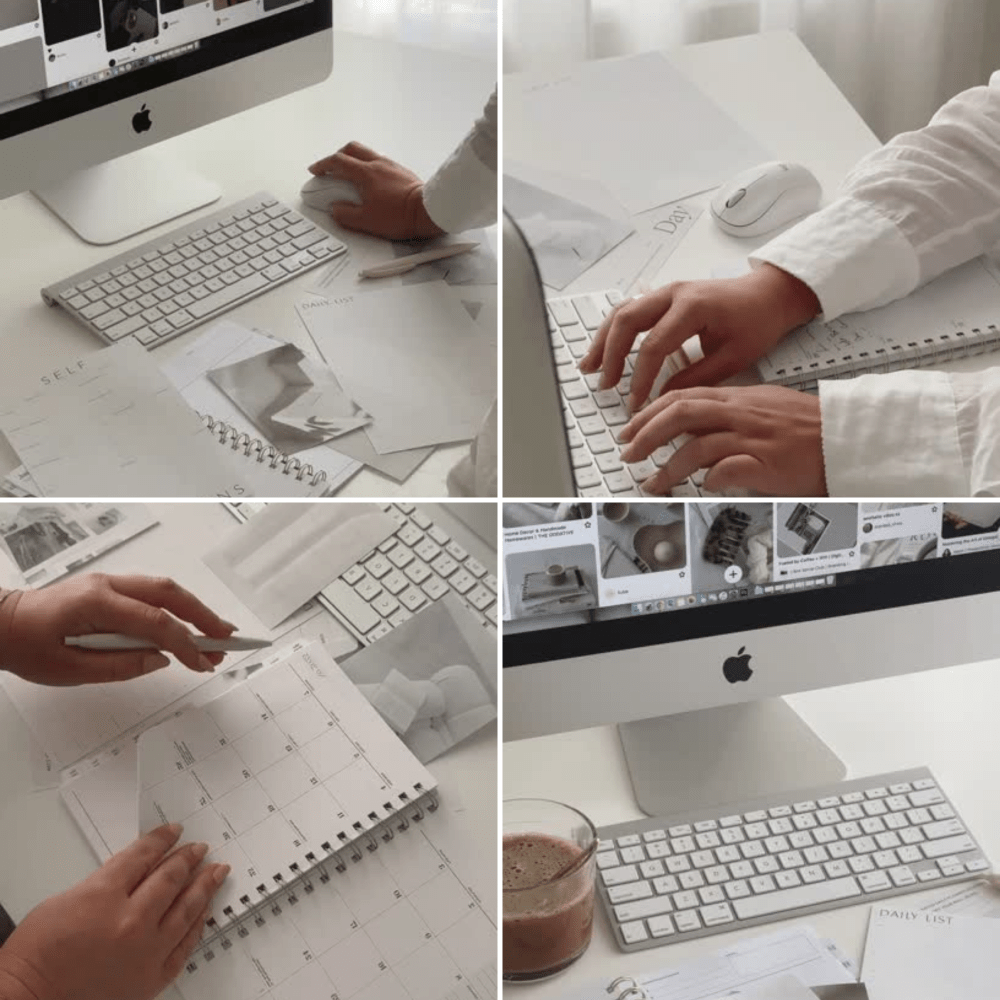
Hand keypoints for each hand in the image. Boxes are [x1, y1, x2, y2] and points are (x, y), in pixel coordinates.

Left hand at [0, 574, 235, 685]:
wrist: (3, 625)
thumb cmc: (27, 646)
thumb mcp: (70, 669)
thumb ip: (120, 665)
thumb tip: (159, 660)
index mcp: (96, 603)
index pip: (155, 622)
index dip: (185, 643)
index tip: (203, 661)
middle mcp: (107, 585)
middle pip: (169, 594)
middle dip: (203, 616)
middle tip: (226, 638)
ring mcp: (110, 582)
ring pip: (164, 589)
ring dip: (194, 609)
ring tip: (216, 632)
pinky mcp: (111, 588)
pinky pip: (151, 593)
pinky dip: (175, 607)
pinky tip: (187, 624)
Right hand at [0, 824, 228, 999]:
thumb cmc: (36, 953)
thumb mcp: (68, 898)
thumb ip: (108, 881)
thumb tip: (139, 871)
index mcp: (106, 894)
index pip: (144, 855)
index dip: (162, 840)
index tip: (174, 831)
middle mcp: (131, 920)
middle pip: (170, 878)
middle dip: (188, 859)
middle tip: (201, 848)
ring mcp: (146, 951)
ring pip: (186, 909)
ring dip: (204, 886)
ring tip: (217, 871)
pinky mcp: (151, 978)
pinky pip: (185, 945)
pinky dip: (198, 925)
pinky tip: (205, 912)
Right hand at [308, 142, 444, 239]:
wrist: (428, 211)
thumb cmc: (401, 215)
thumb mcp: (366, 221)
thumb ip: (346, 214)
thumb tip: (336, 209)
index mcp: (366, 173)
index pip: (337, 162)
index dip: (323, 165)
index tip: (316, 170)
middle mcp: (378, 164)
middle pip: (352, 149)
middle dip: (337, 155)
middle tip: (331, 167)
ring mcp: (392, 166)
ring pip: (367, 153)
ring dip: (355, 159)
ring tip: (351, 174)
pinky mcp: (402, 172)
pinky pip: (381, 161)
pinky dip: (370, 166)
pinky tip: (372, 180)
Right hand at [579, 264, 820, 410]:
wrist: (768, 294)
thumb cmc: (757, 322)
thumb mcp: (734, 357)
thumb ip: (696, 378)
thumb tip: (663, 399)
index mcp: (693, 306)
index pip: (653, 345)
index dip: (640, 377)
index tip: (635, 402)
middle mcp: (674, 293)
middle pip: (627, 321)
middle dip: (612, 356)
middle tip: (606, 385)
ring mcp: (666, 292)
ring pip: (621, 312)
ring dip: (604, 341)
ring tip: (590, 368)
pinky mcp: (663, 298)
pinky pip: (629, 311)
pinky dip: (612, 332)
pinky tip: (603, 352)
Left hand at [618, 385, 827, 495]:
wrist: (847, 437)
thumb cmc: (806, 427)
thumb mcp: (760, 408)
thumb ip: (724, 414)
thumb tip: (690, 428)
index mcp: (738, 398)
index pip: (682, 396)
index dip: (649, 412)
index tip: (630, 428)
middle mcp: (741, 414)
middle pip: (681, 414)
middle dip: (646, 434)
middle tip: (628, 452)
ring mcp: (753, 438)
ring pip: (698, 445)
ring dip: (669, 467)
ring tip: (654, 482)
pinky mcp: (767, 463)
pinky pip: (728, 470)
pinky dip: (710, 479)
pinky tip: (702, 486)